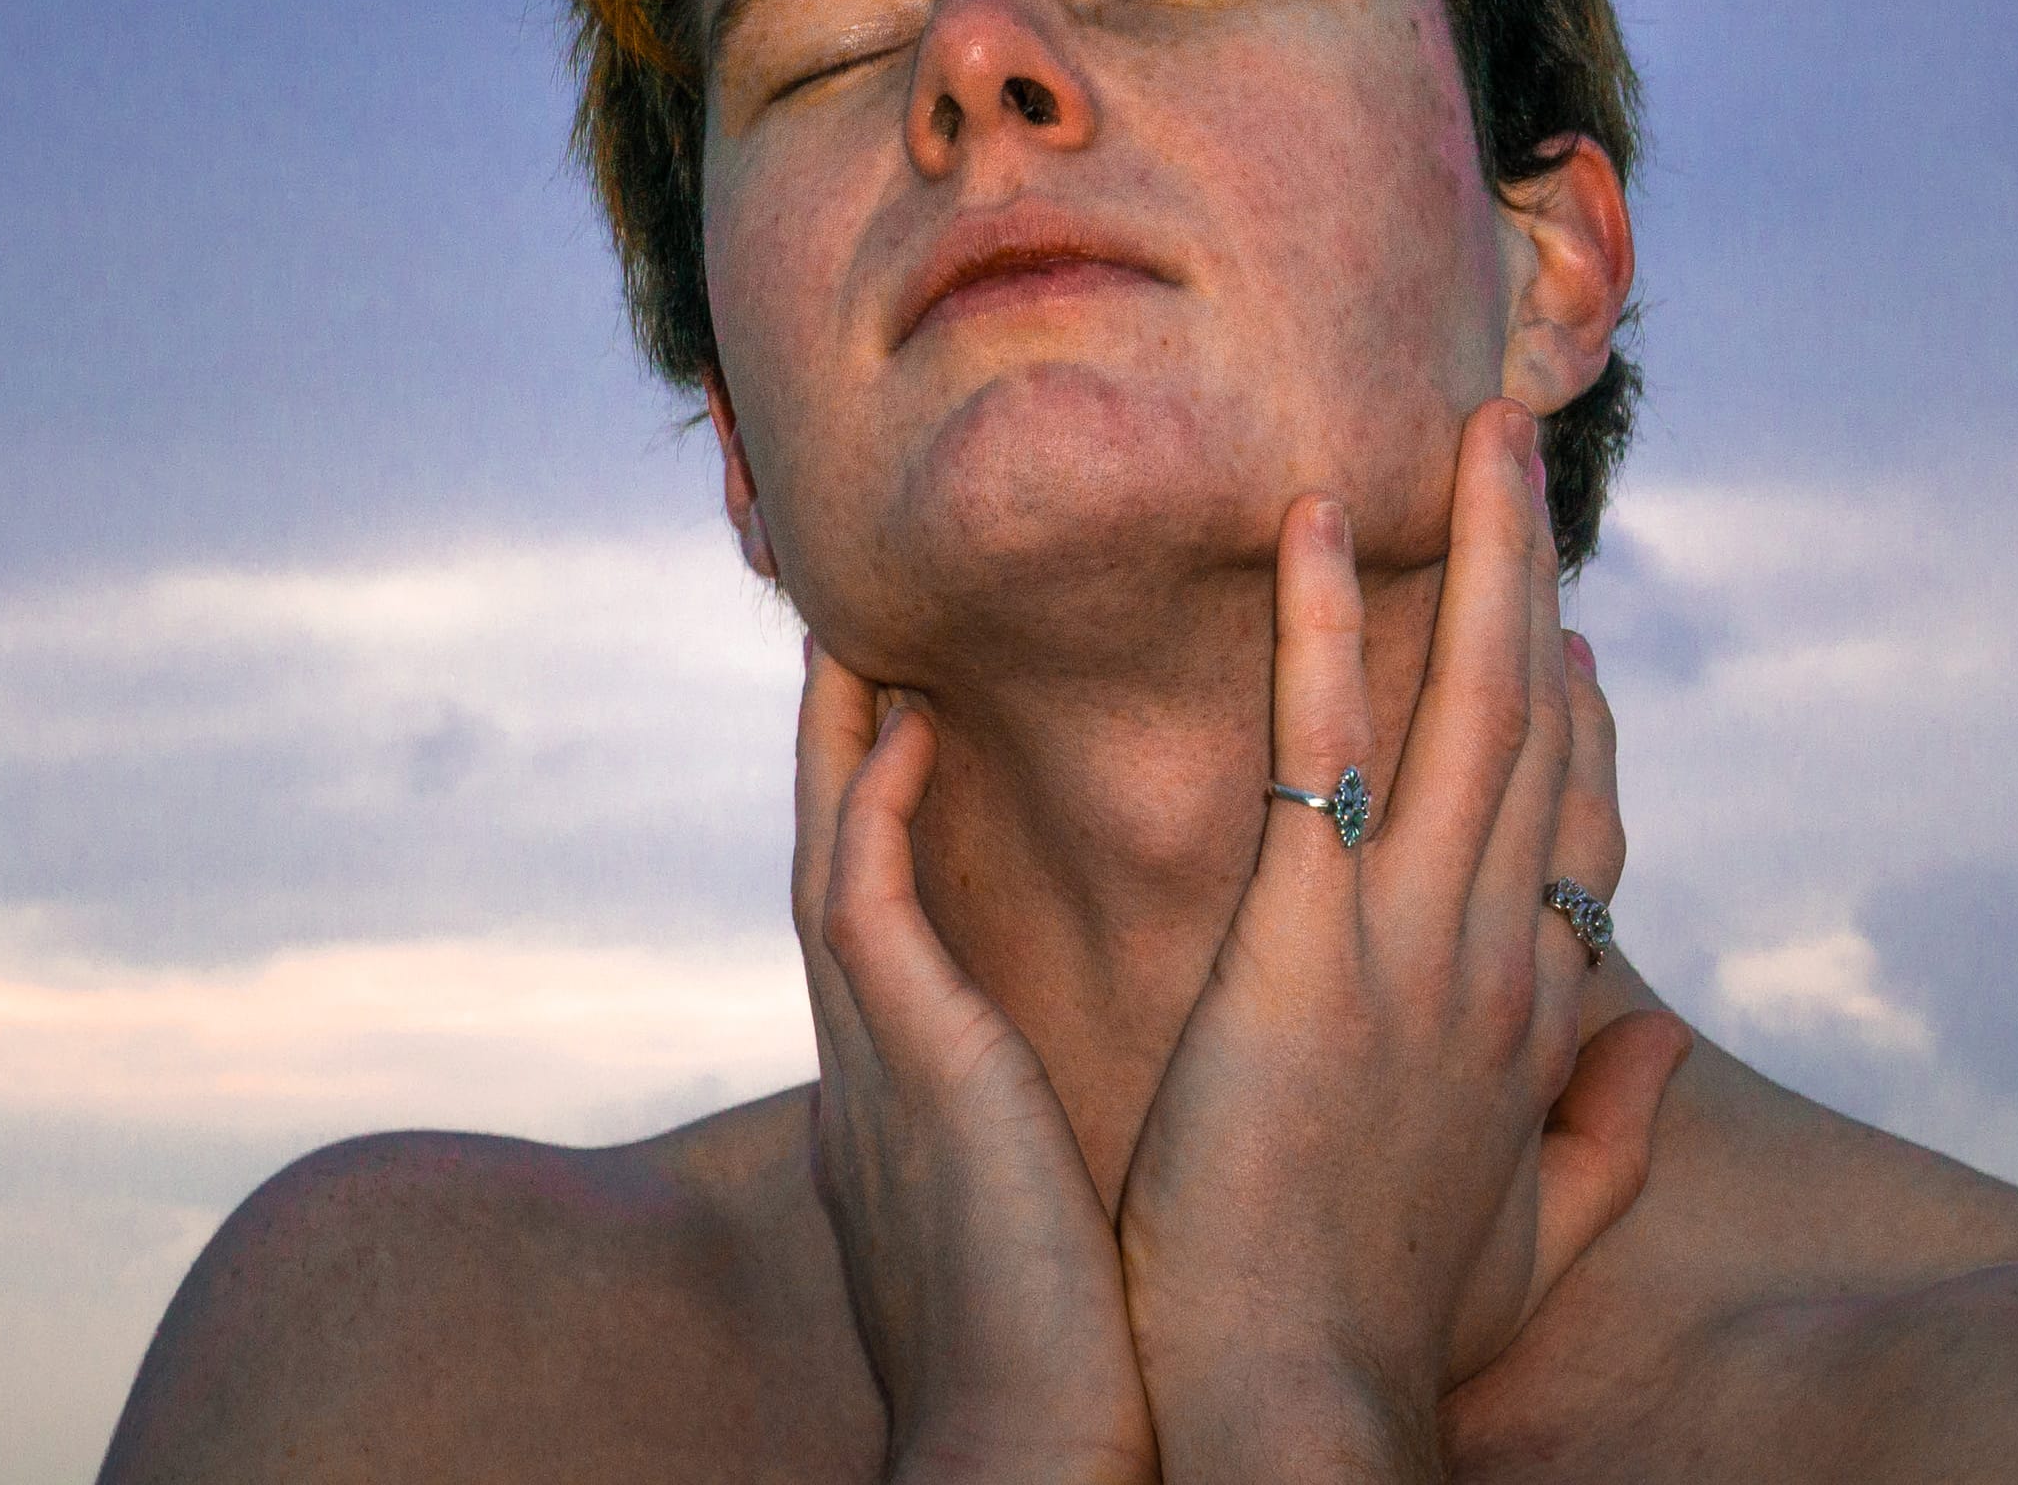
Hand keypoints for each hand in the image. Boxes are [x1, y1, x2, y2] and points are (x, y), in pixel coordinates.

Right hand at [794, 640, 1159, 1484]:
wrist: (1045, 1473)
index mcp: (932, 1092)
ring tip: (849, 619)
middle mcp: (888, 1064)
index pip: (909, 911)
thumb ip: (1086, 1130)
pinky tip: (897, 723)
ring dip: (837, 737)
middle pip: (850, 857)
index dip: (905, 808)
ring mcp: (882, 1068)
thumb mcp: (1075, 1215)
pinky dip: (869, 816)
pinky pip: (867, 916)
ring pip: (838, 857)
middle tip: (850, 620)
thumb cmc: (1088, 1368)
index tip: (922, 706)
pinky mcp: (908, 1082)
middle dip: (843, 741)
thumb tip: (1179, 1079)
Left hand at [1114, 400, 1693, 1483]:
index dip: (1584, 720)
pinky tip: (1316, 523)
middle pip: (1538, 734)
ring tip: (1473, 426)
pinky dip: (1330, 627)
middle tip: (1514, 447)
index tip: (1570, 628)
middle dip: (1535, 577)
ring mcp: (1408, 946)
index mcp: (1530, 1026)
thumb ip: (1611, 1133)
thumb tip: (1671, 1037)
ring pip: (1472, 709)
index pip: (1577, 832)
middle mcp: (1492, 962)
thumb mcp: (1531, 1240)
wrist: (1297, 1413)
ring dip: (1480, 554)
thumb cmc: (1386, 1342)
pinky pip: (1323, 750)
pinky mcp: (1304, 949)